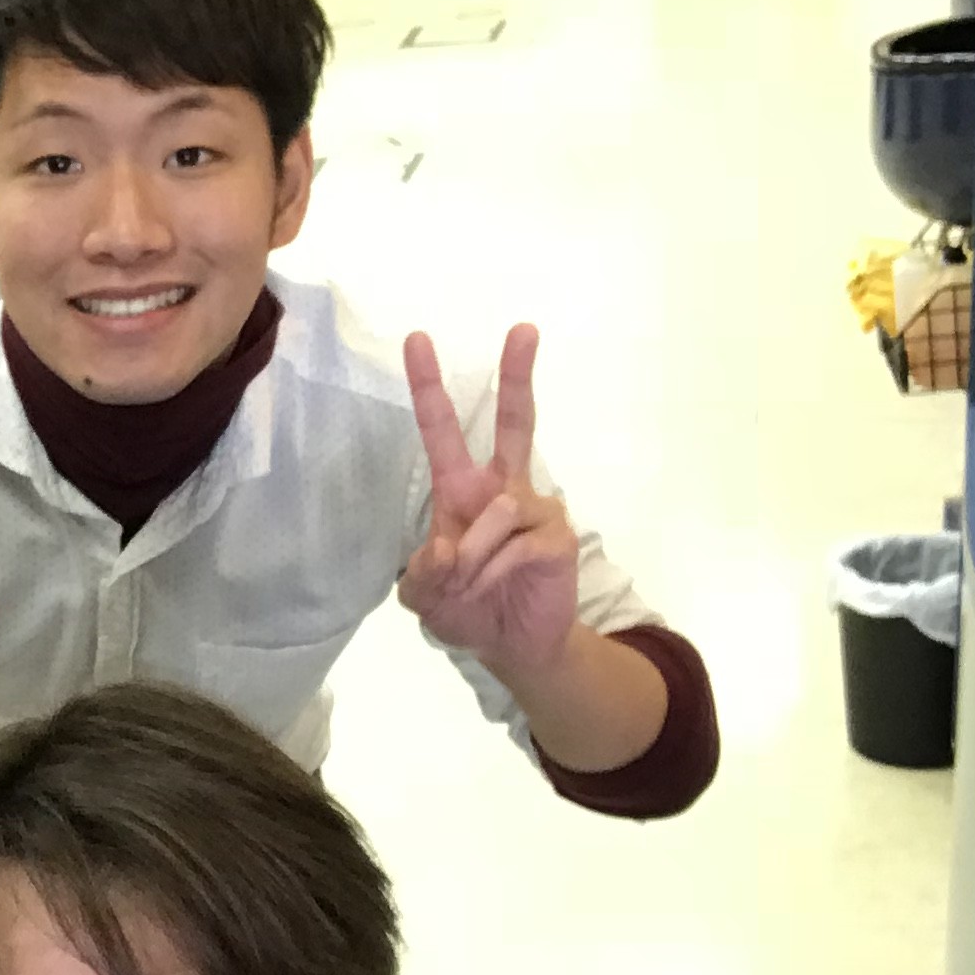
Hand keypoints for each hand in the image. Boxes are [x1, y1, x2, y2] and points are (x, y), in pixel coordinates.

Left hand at [395, 326, 581, 683]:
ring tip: (471, 584)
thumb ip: (424, 572)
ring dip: (472, 558)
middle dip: (517, 376)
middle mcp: (502, 488)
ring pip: (496, 512)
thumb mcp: (424, 594)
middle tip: (524, 328)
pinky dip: (492, 572)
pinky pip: (515, 544)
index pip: (442, 431)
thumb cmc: (465, 608)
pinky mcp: (557, 534)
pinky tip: (494, 586)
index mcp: (461, 490)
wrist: (512, 646)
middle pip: (514, 423)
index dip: (428, 387)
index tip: (417, 339)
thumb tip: (448, 547)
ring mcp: (534, 508)